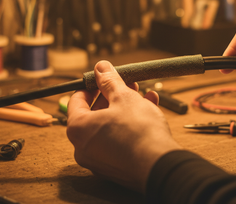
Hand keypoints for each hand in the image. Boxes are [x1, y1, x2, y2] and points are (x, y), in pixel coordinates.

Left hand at [66, 60, 180, 192]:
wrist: (160, 166)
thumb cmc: (138, 131)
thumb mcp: (124, 97)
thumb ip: (109, 81)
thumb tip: (100, 67)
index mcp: (78, 128)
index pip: (76, 100)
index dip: (91, 85)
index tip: (104, 78)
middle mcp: (83, 148)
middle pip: (93, 114)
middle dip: (112, 96)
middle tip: (126, 85)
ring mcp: (99, 161)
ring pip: (108, 127)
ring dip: (124, 108)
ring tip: (142, 95)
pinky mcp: (116, 168)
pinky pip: (117, 141)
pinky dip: (128, 126)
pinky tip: (149, 110)